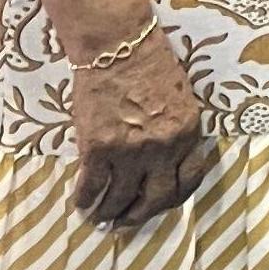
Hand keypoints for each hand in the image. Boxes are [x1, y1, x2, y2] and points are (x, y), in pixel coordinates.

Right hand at [69, 28, 213, 229]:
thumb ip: (176, 131)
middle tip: (127, 223)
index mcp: (187, 133)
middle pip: (156, 198)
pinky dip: (84, 199)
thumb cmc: (151, 65)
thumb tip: (165, 160)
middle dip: (141, 216)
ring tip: (100, 218)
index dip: (173, 198)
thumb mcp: (181, 99)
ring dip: (109, 213)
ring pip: (121, 198)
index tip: (160, 204)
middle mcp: (163, 147)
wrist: (118, 45)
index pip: (188, 180)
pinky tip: (80, 204)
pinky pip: (91, 185)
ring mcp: (130, 150)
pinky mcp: (98, 147)